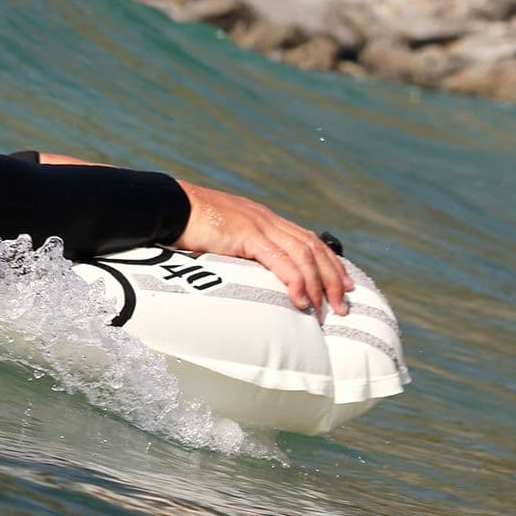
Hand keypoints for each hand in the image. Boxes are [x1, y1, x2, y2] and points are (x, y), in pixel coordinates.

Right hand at [172, 181, 353, 315]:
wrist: (170, 206)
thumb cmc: (190, 226)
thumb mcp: (224, 239)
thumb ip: (240, 253)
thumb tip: (248, 277)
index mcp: (265, 220)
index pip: (308, 240)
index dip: (330, 262)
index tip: (345, 283)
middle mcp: (268, 220)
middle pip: (313, 248)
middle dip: (333, 277)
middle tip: (344, 304)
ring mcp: (259, 226)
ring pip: (303, 255)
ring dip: (318, 285)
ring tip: (325, 310)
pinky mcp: (247, 235)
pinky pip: (280, 260)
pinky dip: (295, 281)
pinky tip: (301, 301)